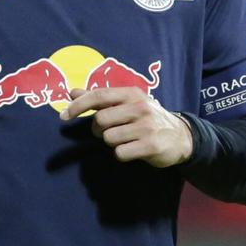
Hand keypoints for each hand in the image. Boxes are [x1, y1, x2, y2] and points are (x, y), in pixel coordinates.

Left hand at [60, 87, 193, 167]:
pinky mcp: (151, 145)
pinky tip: (132, 150)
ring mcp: (146, 126)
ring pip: (108, 138)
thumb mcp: (128, 103)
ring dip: (112, 143)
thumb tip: (72, 91)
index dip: (79, 105)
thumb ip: (100, 98)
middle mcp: (140, 107)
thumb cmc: (148, 118)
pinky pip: (120, 153)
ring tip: (125, 140)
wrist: (181, 137)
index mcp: (132, 94)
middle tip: (109, 132)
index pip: (99, 96)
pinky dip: (122, 154)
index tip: (64, 115)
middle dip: (98, 130)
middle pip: (100, 120)